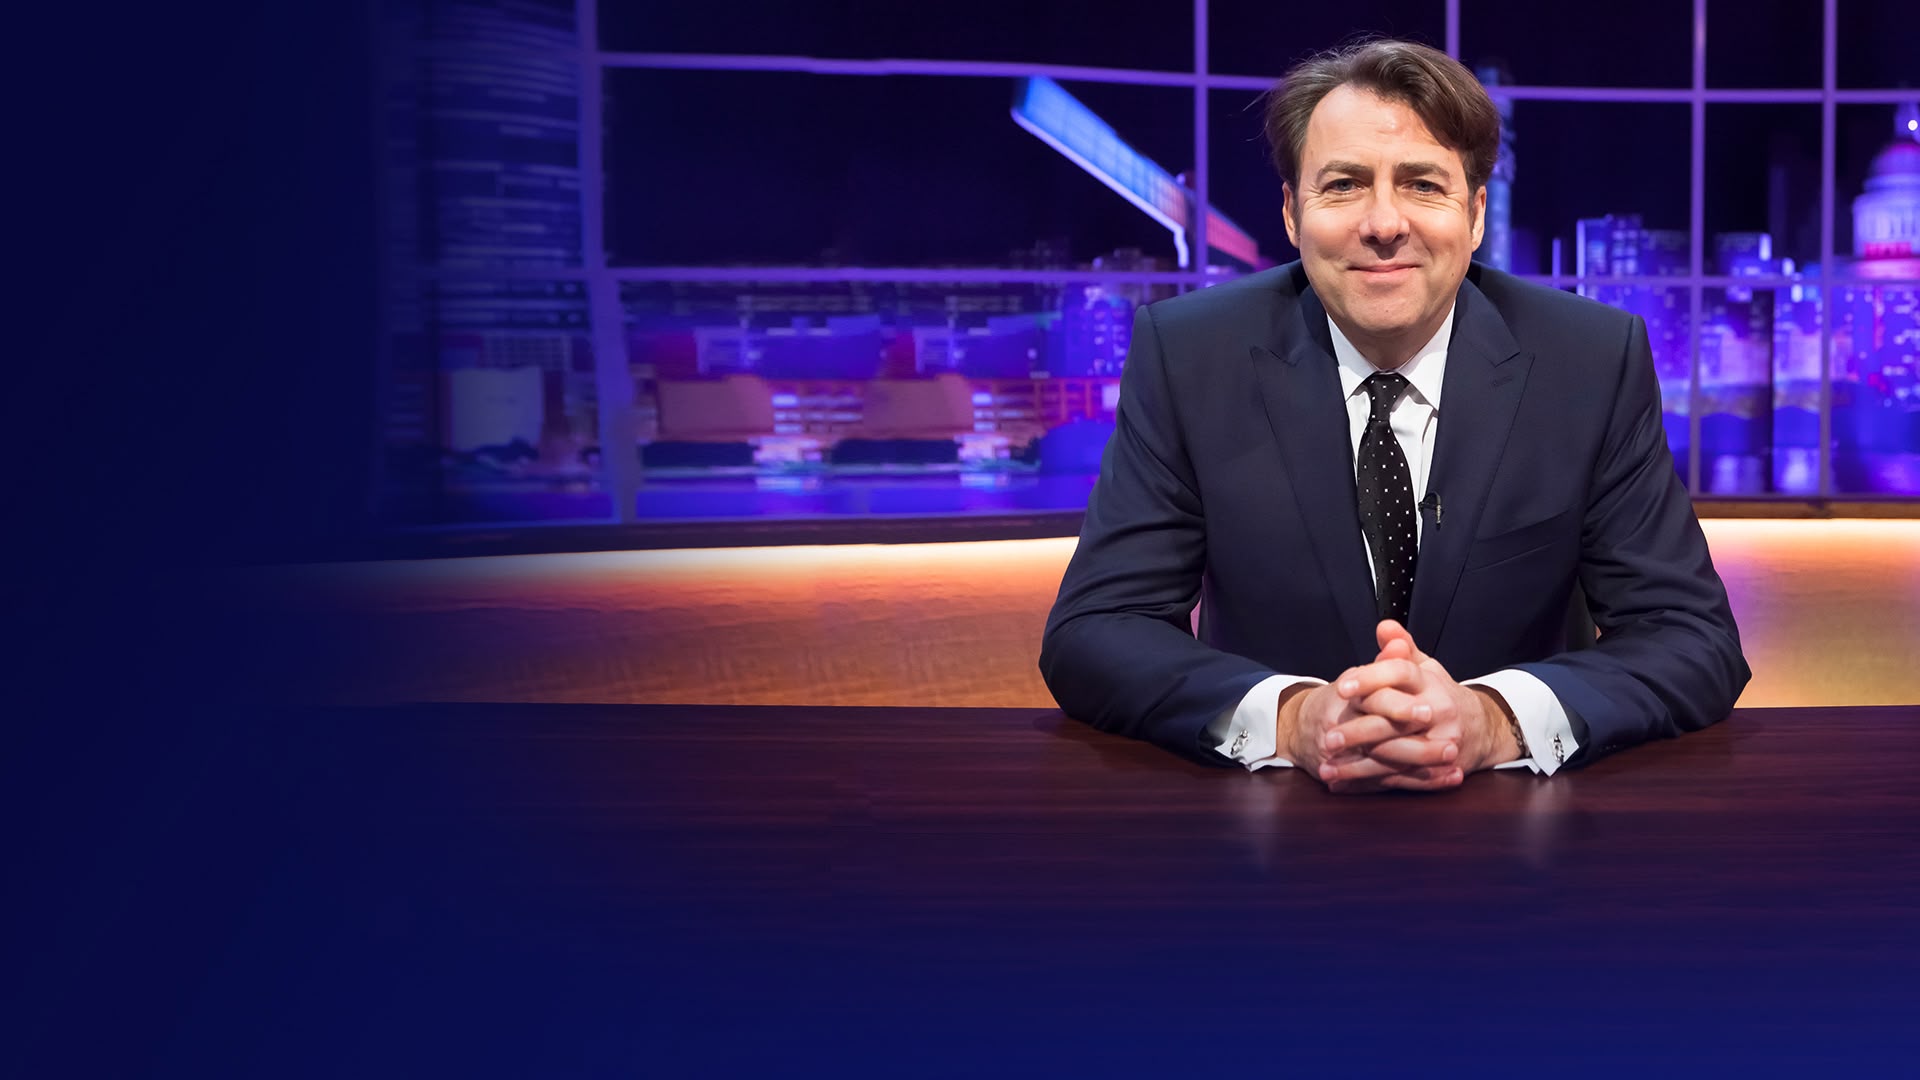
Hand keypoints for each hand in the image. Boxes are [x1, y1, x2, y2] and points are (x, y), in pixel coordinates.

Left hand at [1306, 621, 1519, 793]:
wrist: (1480, 728)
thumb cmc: (1440, 695)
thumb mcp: (1426, 668)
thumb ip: (1402, 649)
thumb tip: (1384, 627)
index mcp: (1431, 683)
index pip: (1400, 674)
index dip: (1371, 678)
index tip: (1343, 688)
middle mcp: (1438, 711)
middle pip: (1394, 721)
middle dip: (1359, 732)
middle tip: (1328, 739)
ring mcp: (1441, 743)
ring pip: (1395, 756)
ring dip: (1358, 767)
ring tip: (1327, 769)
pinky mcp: (1439, 769)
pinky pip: (1401, 780)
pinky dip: (1370, 785)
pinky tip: (1344, 786)